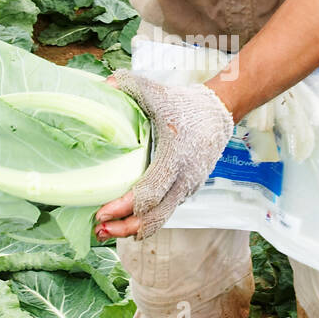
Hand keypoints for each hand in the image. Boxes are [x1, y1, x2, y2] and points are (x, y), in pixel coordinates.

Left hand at [95, 72, 234, 240]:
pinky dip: (145, 221)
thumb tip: (102, 87)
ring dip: (133, 228)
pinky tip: (126, 222)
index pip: (149, 193)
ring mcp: (187, 187)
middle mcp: (183, 178)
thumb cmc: (184, 104)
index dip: (124, 207)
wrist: (218, 112)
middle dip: (125, 228)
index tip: (101, 213)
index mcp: (174, 157)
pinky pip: (165, 212)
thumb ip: (128, 85)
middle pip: (154, 217)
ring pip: (161, 218)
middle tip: (99, 231)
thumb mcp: (157, 91)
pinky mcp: (187, 190)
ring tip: (106, 231)